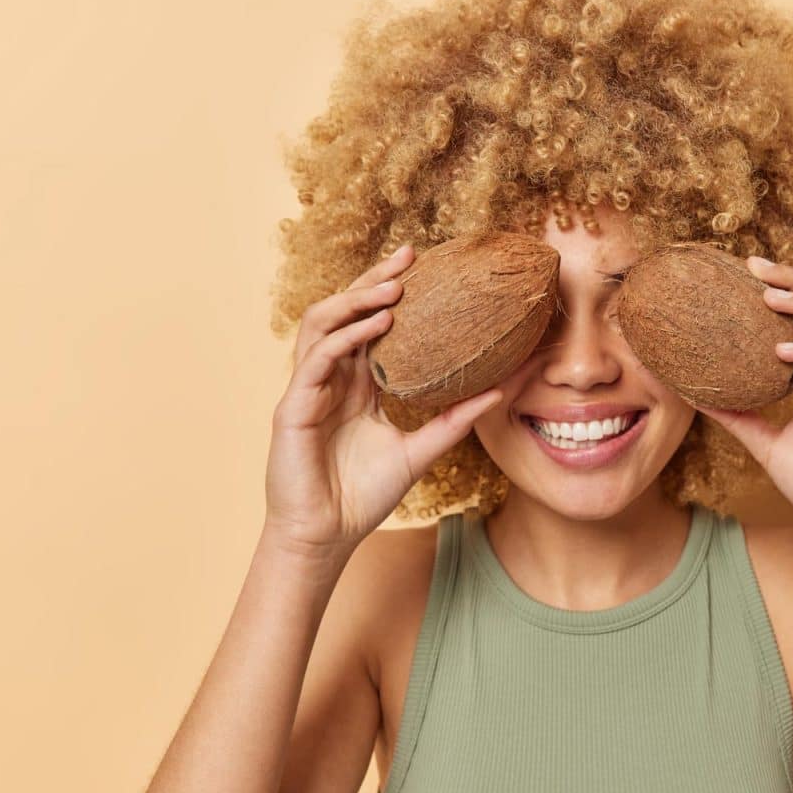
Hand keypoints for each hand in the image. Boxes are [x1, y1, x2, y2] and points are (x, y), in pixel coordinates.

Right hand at [264, 243, 503, 559]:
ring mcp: (308, 389)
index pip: (369, 325)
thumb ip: (454, 421)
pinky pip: (316, 360)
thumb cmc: (363, 496)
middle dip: (373, 281)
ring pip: (323, 324)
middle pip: (345, 312)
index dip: (390, 293)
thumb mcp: (420, 451)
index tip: (424, 265)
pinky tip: (375, 325)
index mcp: (355, 385)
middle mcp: (330, 379)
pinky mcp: (293, 408)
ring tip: (392, 288)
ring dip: (356, 300)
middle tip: (408, 255)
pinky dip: (345, 337)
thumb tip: (499, 393)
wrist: (328, 536)